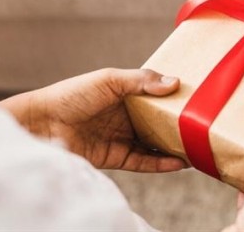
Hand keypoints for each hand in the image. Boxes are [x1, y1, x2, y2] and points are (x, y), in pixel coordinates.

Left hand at [0, 68, 187, 171]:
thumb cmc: (71, 95)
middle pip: (157, 122)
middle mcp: (125, 116)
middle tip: (202, 126)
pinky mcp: (116, 157)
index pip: (155, 97)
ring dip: (174, 147)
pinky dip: (161, 163)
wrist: (41, 123)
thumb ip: (142, 81)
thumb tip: (175, 83)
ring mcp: (121, 137)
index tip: (196, 100)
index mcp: (124, 94)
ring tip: (196, 148)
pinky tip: (179, 162)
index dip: (173, 99)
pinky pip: (144, 161)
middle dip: (177, 125)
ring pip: (154, 144)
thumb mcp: (110, 79)